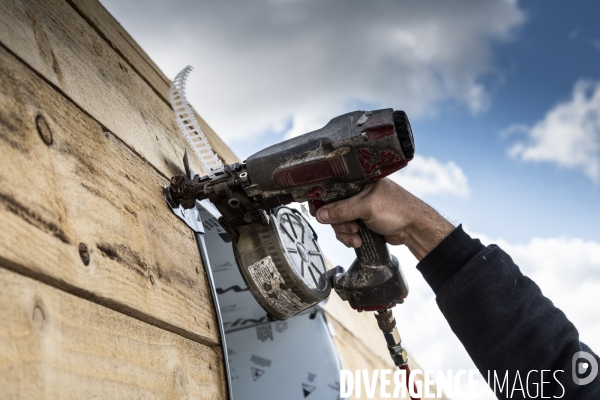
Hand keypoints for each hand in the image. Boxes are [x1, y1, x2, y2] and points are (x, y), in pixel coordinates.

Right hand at [310, 178, 454, 260]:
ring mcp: (360, 208)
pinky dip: (349, 237)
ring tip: (357, 236)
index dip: (323, 200)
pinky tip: (358, 240)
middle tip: (350, 227)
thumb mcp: (367, 207)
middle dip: (339, 222)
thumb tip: (321, 214)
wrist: (414, 229)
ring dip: (345, 232)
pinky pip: (346, 229)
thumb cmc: (398, 210)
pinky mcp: (362, 221)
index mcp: (358, 181)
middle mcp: (358, 193)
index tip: (318, 211)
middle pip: (333, 208)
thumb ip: (342, 210)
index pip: (333, 188)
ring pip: (338, 221)